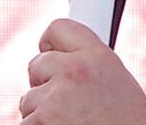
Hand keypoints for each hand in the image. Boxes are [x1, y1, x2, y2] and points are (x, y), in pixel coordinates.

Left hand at [20, 19, 145, 124]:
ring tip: (72, 124)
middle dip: (45, 84)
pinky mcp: (38, 123)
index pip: (59, 29)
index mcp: (99, 57)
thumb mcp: (120, 86)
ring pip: (29, 100)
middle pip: (37, 65)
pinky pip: (25, 124)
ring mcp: (54, 98)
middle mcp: (74, 71)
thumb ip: (92, 69)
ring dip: (42, 113)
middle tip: (65, 104)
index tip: (49, 52)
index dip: (51, 44)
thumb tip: (63, 63)